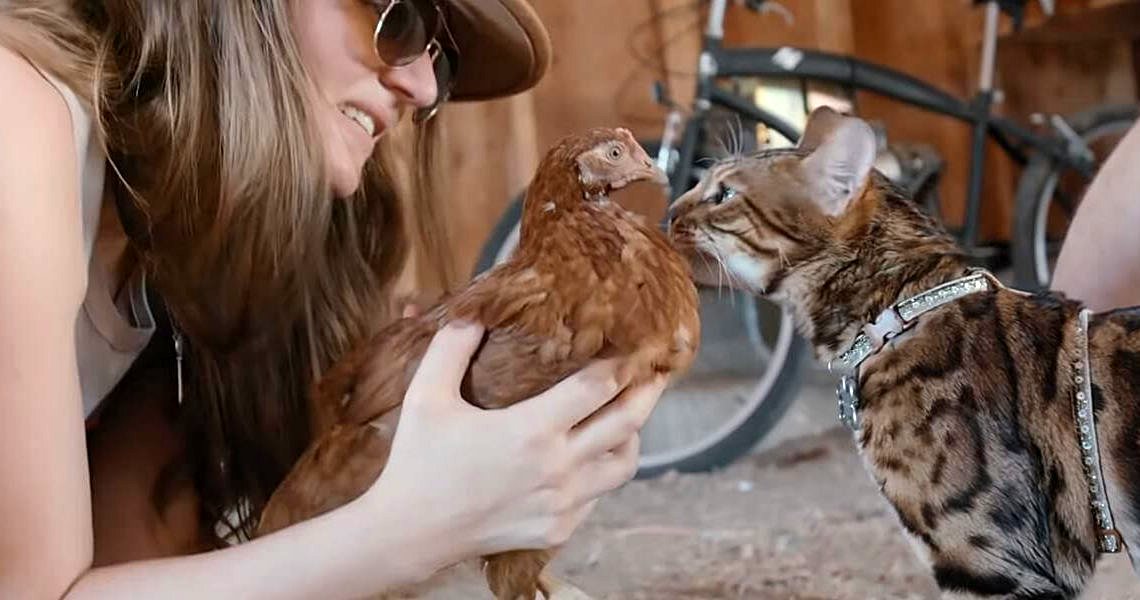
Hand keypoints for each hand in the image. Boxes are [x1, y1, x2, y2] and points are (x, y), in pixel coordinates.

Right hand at [359, 321, 665, 576]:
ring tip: (627, 415)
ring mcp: (563, 503)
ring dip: (632, 436)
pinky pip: (599, 495)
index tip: (633, 344)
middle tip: (656, 372)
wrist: (411, 533)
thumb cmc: (417, 462)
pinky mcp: (559, 529)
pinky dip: (603, 471)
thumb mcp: (425, 397)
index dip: (622, 362)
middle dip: (647, 392)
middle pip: (627, 423)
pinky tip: (591, 455)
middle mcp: (557, 468)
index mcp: (531, 431)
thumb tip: (473, 310)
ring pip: (623, 464)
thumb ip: (450, 348)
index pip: (599, 387)